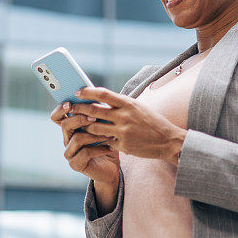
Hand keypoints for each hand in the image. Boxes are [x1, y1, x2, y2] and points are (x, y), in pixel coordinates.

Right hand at [51, 102, 119, 185]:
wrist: (111, 167)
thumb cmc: (107, 143)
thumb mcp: (104, 126)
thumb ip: (98, 115)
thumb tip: (99, 100)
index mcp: (70, 128)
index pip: (57, 116)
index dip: (60, 109)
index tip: (70, 103)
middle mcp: (67, 140)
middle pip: (65, 125)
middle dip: (80, 119)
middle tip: (94, 117)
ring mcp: (70, 152)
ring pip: (76, 138)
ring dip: (94, 135)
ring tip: (108, 134)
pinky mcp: (76, 164)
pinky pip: (85, 153)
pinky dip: (99, 149)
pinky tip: (110, 148)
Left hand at [71, 87, 186, 165]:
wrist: (168, 141)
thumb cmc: (152, 122)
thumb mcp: (138, 107)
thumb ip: (121, 104)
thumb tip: (102, 99)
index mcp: (128, 103)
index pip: (103, 94)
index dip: (88, 92)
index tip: (78, 91)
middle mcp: (124, 116)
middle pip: (94, 110)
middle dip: (79, 109)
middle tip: (70, 108)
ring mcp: (123, 131)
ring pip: (95, 128)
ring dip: (85, 126)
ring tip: (78, 124)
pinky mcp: (123, 145)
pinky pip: (105, 141)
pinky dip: (99, 139)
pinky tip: (93, 139)